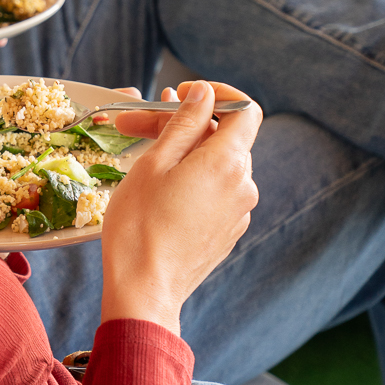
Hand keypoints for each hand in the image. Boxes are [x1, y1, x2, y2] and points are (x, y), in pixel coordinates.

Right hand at [98, 80, 260, 334]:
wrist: (144, 290)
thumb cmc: (140, 225)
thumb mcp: (154, 163)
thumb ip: (184, 123)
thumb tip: (204, 94)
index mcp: (227, 162)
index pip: (246, 110)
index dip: (219, 95)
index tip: (185, 95)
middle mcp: (244, 184)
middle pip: (225, 138)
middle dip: (187, 125)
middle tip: (138, 125)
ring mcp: (239, 211)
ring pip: (218, 165)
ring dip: (187, 154)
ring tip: (145, 161)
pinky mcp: (229, 231)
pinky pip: (217, 192)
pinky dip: (194, 181)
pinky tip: (160, 193)